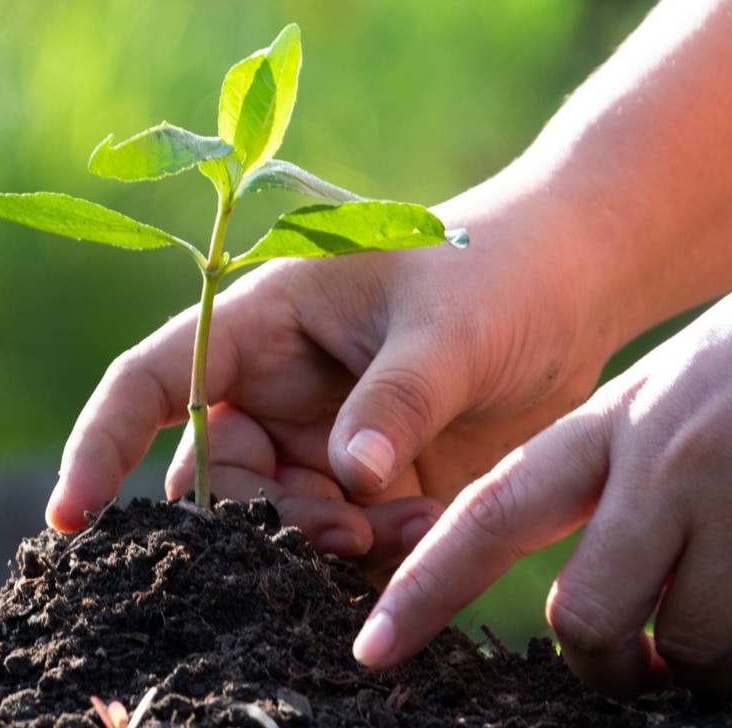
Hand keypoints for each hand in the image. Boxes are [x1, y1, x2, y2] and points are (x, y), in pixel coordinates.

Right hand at [47, 179, 613, 575]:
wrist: (567, 290)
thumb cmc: (497, 272)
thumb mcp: (447, 326)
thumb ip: (394, 398)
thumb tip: (347, 478)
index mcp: (264, 320)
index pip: (153, 378)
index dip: (100, 441)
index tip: (70, 516)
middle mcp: (275, 384)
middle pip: (212, 472)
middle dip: (258, 519)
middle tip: (341, 531)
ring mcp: (317, 434)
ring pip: (274, 516)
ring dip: (324, 539)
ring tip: (408, 524)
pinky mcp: (365, 476)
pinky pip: (339, 533)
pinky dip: (369, 550)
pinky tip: (424, 530)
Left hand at [354, 294, 731, 696]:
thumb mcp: (673, 407)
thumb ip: (617, 485)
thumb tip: (601, 617)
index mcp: (614, 424)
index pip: (492, 513)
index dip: (428, 584)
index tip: (375, 646)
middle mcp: (665, 460)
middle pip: (587, 614)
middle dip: (604, 664)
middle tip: (638, 668)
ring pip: (689, 649)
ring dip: (705, 664)